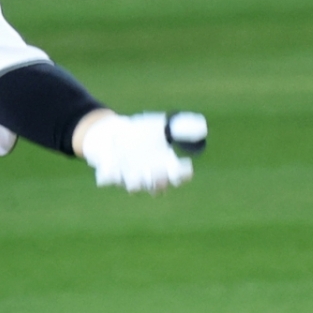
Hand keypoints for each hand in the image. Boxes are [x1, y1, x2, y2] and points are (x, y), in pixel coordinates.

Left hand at [79, 111, 200, 193]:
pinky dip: (111, 175)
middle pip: (158, 186)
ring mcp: (129, 177)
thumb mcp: (161, 126)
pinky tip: (112, 166)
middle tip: (159, 173)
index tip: (185, 166)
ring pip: (135, 186)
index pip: (179, 176)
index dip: (183, 174)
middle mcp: (149, 176)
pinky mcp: (110, 175)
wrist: (114, 133)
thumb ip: (180, 127)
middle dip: (159, 182)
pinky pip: (109, 179)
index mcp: (166, 166)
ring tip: (138, 173)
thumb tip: (202, 128)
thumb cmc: (142, 132)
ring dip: (137, 181)